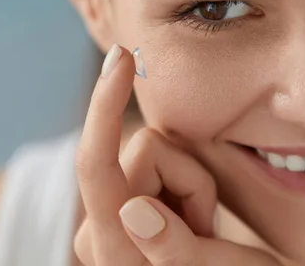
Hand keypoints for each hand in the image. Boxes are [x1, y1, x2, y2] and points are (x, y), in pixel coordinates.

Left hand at [73, 44, 281, 265]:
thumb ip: (174, 251)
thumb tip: (132, 210)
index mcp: (113, 248)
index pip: (96, 165)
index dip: (106, 105)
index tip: (122, 57)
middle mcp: (100, 229)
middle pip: (143, 151)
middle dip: (187, 178)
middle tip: (208, 227)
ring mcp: (113, 215)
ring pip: (155, 153)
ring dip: (190, 187)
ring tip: (202, 231)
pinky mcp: (127, 203)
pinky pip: (159, 163)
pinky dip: (185, 187)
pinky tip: (189, 223)